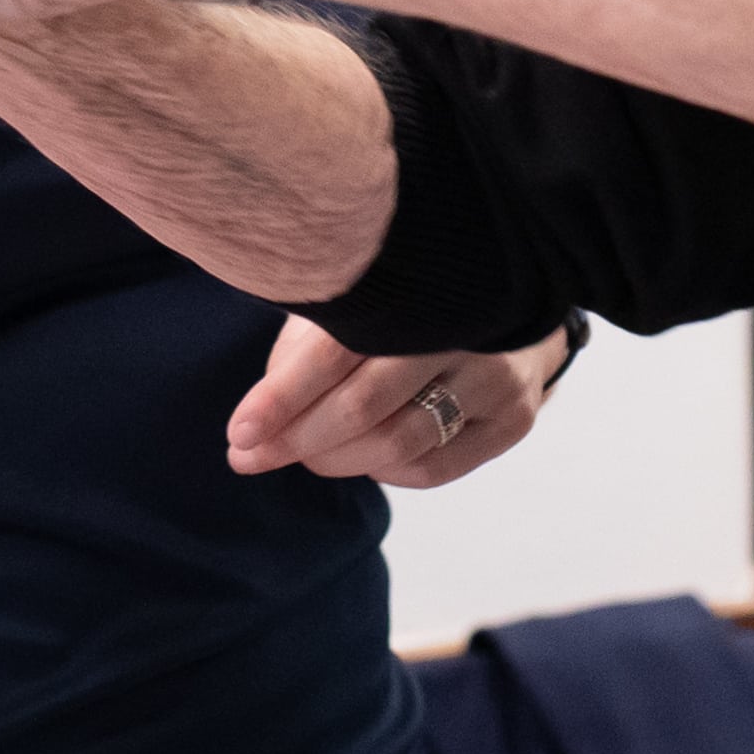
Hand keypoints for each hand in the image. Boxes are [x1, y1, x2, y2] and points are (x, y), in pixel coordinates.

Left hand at [225, 322, 569, 486]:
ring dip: (333, 458)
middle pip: (364, 407)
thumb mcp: (359, 297)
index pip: (333, 353)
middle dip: (295, 438)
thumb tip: (256, 421)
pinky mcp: (512, 419)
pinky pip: (430, 468)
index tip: (238, 433)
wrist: (515, 297)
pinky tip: (362, 453)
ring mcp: (495, 378)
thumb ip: (309, 343)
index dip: (280, 399)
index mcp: (413, 284)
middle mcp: (462, 329)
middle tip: (251, 455)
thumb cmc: (410, 299)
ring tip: (302, 453)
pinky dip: (381, 470)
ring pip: (396, 444)